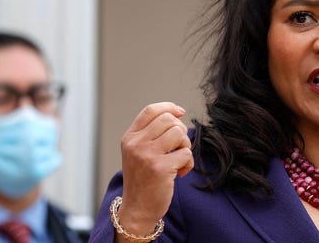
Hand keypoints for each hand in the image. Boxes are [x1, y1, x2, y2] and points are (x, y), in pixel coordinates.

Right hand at [117, 102, 193, 235]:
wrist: (137, 209)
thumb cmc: (142, 179)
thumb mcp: (137, 152)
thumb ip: (151, 133)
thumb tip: (178, 113)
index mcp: (130, 138)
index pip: (150, 110)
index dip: (169, 107)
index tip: (180, 112)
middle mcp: (136, 144)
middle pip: (169, 120)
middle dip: (180, 131)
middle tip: (178, 148)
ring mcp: (147, 155)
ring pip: (179, 133)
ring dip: (185, 146)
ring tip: (179, 160)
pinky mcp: (160, 168)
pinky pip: (186, 154)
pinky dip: (188, 163)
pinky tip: (180, 173)